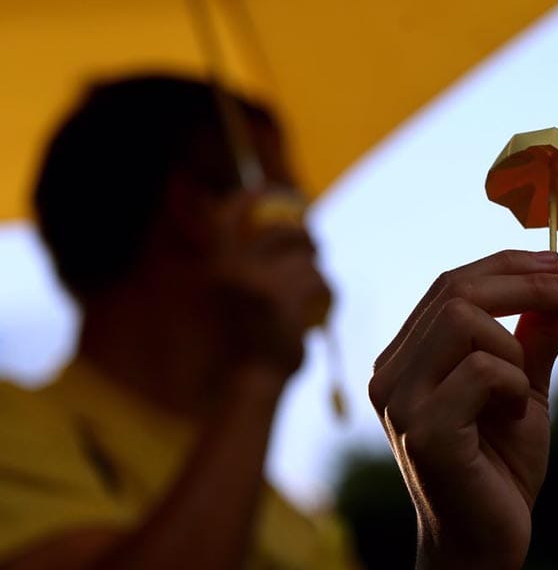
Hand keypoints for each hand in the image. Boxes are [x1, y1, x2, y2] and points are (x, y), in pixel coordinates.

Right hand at [209, 190, 331, 376]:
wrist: (253, 380)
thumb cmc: (248, 342)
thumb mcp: (235, 297)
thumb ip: (245, 269)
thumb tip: (271, 229)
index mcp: (217, 267)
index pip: (227, 216)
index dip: (249, 198)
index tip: (270, 189)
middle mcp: (234, 270)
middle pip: (281, 233)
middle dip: (305, 236)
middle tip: (316, 246)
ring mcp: (261, 282)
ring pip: (306, 261)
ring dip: (317, 274)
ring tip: (317, 291)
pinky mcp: (287, 298)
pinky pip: (319, 280)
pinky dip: (328, 292)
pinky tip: (326, 308)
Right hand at [369, 250, 557, 569]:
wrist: (488, 543)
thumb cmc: (500, 466)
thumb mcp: (526, 387)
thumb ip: (537, 337)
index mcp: (405, 358)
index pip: (448, 284)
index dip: (506, 265)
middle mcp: (389, 374)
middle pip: (454, 290)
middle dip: (524, 283)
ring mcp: (399, 402)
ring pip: (461, 319)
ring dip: (513, 345)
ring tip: (524, 388)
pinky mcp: (423, 431)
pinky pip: (480, 370)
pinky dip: (513, 385)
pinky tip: (515, 417)